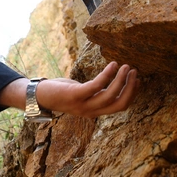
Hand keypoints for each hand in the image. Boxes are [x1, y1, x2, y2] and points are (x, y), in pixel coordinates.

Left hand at [0, 62, 138, 118]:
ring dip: (121, 80)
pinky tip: (113, 65)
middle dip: (130, 88)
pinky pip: (97, 86)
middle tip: (135, 71)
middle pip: (119, 104)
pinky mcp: (76, 96)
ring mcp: (83, 105)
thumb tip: (111, 80)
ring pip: (110, 95)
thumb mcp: (82, 93)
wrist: (38, 96)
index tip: (139, 80)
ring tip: (126, 66)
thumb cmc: (61, 92)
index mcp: (95, 112)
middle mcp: (91, 112)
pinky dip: (107, 75)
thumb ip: (95, 91)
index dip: (132, 94)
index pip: (120, 107)